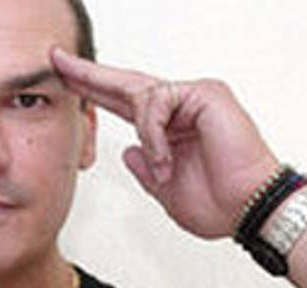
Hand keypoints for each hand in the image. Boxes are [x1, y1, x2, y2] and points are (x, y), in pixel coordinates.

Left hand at [51, 48, 278, 239]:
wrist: (248, 209)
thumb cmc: (219, 203)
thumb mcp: (165, 191)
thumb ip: (146, 170)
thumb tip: (128, 151)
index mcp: (169, 128)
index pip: (123, 102)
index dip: (93, 90)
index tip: (65, 79)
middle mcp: (181, 106)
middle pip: (125, 84)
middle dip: (89, 74)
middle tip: (57, 59)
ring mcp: (194, 97)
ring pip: (142, 98)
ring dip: (147, 139)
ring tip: (164, 170)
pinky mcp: (206, 94)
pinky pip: (159, 103)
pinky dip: (156, 134)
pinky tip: (167, 158)